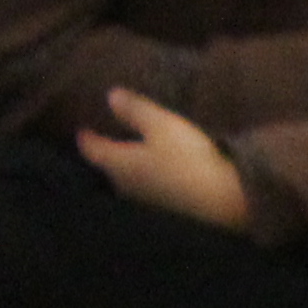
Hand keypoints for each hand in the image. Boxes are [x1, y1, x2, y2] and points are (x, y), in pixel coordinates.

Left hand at [78, 90, 247, 228]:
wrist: (224, 203)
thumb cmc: (187, 159)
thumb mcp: (162, 125)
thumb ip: (135, 111)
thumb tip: (110, 95)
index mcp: (119, 163)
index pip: (92, 150)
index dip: (86, 138)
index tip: (82, 130)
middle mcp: (126, 185)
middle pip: (109, 170)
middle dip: (108, 156)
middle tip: (109, 144)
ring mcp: (147, 202)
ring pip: (130, 184)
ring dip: (130, 172)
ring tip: (135, 160)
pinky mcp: (168, 213)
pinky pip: (151, 194)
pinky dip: (150, 183)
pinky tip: (161, 179)